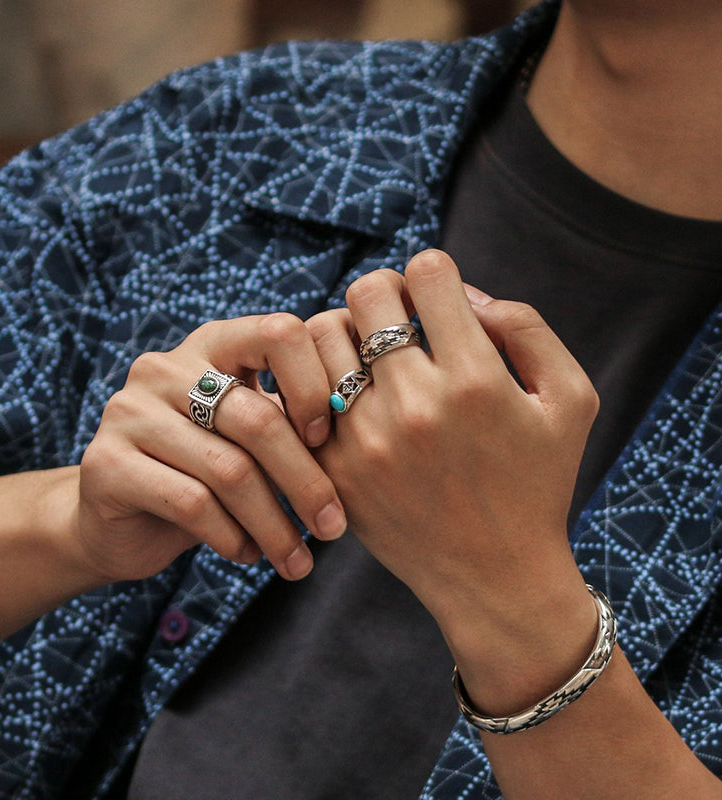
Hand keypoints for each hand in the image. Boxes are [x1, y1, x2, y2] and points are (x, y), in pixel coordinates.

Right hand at [72, 314, 346, 583]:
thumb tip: (365, 438)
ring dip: (274, 526)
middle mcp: (166, 367)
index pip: (280, 332)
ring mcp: (130, 411)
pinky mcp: (105, 463)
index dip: (315, 386)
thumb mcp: (251, 440)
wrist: (119, 518)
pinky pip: (192, 503)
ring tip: (296, 561)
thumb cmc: (203, 472)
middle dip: (306, 483)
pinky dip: (232, 537)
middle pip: (258, 418)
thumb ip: (292, 425)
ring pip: (229, 470)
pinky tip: (247, 554)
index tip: (329, 441)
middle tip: (334, 529)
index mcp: (212, 344)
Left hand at [308, 250, 598, 707]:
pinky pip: (302, 392)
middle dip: (387, 295)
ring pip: (323, 334)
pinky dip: (321, 381)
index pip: (426, 273)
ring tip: (373, 361)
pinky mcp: (335, 469)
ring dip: (349, 333)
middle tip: (401, 325)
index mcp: (474, 380)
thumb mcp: (570, 400)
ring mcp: (365, 439)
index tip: (439, 304)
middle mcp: (413, 405)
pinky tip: (351, 397)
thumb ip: (526, 328)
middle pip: (367, 292)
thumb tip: (465, 294)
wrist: (494, 577)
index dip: (435, 276)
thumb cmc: (537, 484)